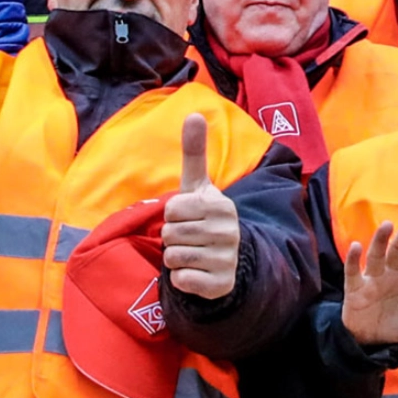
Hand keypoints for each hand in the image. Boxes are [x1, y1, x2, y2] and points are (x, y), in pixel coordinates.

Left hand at [162, 115, 241, 299]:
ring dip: (175, 258)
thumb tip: (194, 113)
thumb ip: (195, 152)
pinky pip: (181, 280)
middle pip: (170, 234)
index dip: (173, 215)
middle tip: (189, 238)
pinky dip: (181, 279)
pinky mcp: (220, 284)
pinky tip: (196, 273)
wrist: (228, 261)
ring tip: (192, 254)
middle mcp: (228, 230)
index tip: (188, 217)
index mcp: (220, 204)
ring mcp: (226, 258)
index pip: (172, 209)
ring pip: (173, 257)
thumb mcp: (198, 186)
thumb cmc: (204, 218)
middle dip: (172, 238)